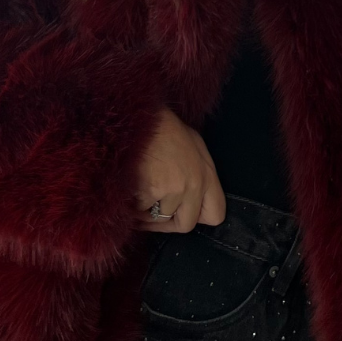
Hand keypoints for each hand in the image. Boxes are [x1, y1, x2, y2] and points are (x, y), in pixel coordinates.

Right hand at [134, 107, 225, 232]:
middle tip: (152, 208)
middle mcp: (192, 185)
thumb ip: (199, 173)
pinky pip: (137, 215)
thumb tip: (193, 202)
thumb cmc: (160, 127)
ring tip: (136, 191)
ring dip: (145, 213)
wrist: (133, 115)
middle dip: (167, 221)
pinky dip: (129, 209)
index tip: (184, 211)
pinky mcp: (147, 193)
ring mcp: (170, 190)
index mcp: (205, 174)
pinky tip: (126, 190)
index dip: (198, 216)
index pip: (215, 215)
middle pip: (185, 225)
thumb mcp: (192, 143)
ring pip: (157, 221)